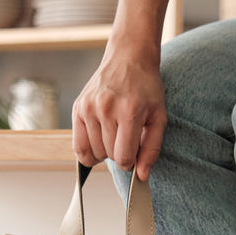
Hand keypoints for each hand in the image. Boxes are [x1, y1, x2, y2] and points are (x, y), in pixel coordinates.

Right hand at [71, 45, 166, 181]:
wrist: (128, 58)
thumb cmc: (146, 88)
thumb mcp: (159, 117)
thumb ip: (151, 149)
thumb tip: (141, 176)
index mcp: (129, 112)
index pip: (123, 157)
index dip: (129, 163)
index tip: (133, 156)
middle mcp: (106, 108)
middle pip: (108, 156)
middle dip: (119, 154)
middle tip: (125, 139)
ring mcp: (89, 108)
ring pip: (93, 153)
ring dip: (104, 151)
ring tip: (113, 135)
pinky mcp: (78, 108)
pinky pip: (77, 146)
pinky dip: (88, 150)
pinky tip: (99, 140)